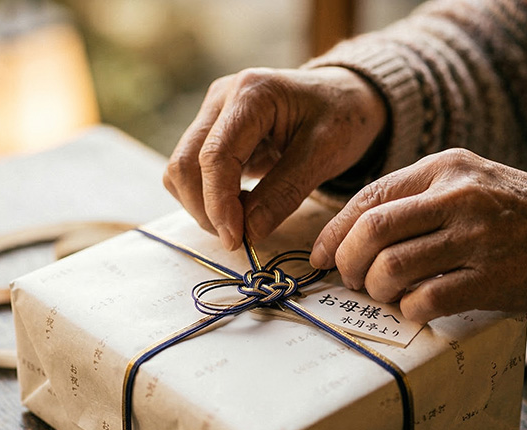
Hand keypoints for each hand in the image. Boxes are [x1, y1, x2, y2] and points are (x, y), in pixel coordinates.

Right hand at [164, 66, 386, 249]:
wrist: (345, 97)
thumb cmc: (343, 119)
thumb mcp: (324, 155)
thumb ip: (284, 193)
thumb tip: (247, 232)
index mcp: (252, 92)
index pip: (215, 156)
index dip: (219, 204)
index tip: (236, 240)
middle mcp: (222, 97)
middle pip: (185, 163)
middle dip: (206, 210)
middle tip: (239, 239)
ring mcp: (212, 112)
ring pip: (181, 170)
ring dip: (202, 206)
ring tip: (241, 222)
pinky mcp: (211, 130)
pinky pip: (191, 171)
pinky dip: (207, 197)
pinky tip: (238, 205)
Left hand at [310, 148, 526, 322]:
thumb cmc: (509, 211)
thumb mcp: (465, 182)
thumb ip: (413, 198)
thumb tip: (349, 234)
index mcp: (445, 168)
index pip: (369, 198)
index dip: (334, 232)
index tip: (319, 256)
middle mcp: (458, 197)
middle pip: (373, 231)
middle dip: (348, 262)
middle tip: (351, 278)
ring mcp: (476, 238)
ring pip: (392, 267)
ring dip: (376, 289)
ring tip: (385, 293)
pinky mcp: (492, 278)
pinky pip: (426, 299)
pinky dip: (409, 309)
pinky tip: (415, 307)